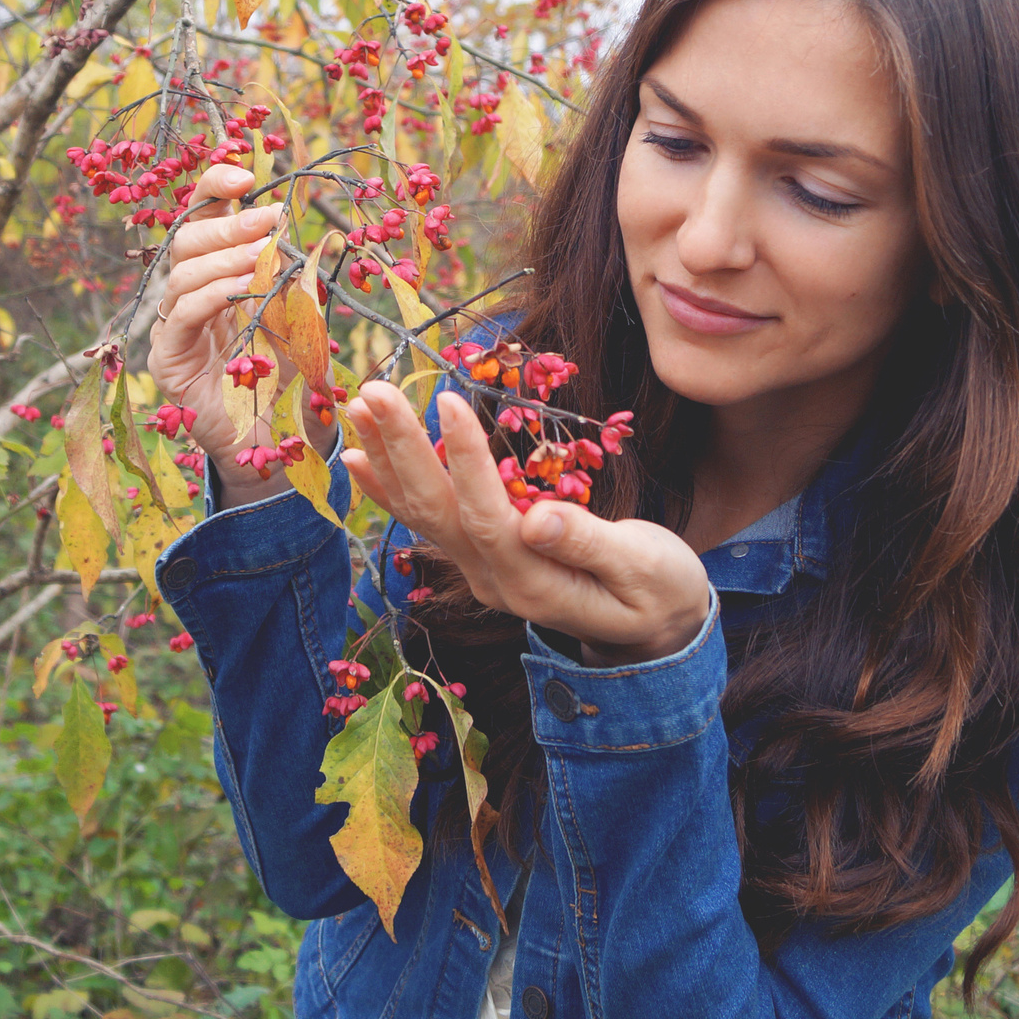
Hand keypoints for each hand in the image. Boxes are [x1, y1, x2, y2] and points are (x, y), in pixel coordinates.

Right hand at [148, 163, 328, 491]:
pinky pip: (180, 314)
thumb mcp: (300, 320)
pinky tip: (240, 288)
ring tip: (262, 255)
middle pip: (187, 239)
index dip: (214, 189)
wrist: (276, 447)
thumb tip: (313, 236)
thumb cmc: (288, 381)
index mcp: (216, 275)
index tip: (243, 174)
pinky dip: (211, 294)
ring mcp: (173, 327)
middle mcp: (187, 296)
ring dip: (225, 256)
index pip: (202, 218)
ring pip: (181, 272)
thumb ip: (295, 282)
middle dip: (227, 221)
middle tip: (269, 219)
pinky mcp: (168, 359)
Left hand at [343, 380, 713, 665]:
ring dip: (386, 457)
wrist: (654, 629)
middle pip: (436, 510)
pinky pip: (426, 519)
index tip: (450, 400)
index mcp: (535, 583)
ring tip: (357, 405)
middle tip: (373, 389)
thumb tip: (536, 519)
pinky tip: (359, 455)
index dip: (466, 460)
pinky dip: (390, 486)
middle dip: (402, 447)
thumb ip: (589, 544)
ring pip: (421, 512)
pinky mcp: (480, 556)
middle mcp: (493, 579)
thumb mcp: (644, 570)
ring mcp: (481, 570)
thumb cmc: (661, 590)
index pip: (488, 515)